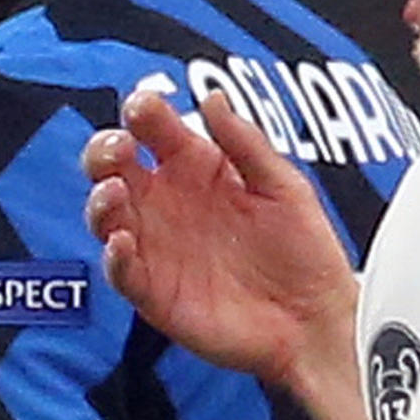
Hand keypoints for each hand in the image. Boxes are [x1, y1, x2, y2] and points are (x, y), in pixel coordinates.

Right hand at [82, 85, 359, 402]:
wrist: (317, 322)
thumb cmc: (305, 253)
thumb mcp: (284, 188)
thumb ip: (245, 142)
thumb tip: (212, 97)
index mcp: (194, 169)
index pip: (152, 130)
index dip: (141, 112)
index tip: (143, 106)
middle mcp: (165, 203)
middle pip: (112, 166)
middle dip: (104, 149)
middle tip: (120, 146)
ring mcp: (155, 245)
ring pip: (105, 214)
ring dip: (101, 200)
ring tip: (116, 192)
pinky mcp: (152, 290)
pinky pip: (120, 270)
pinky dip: (114, 256)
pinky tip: (124, 243)